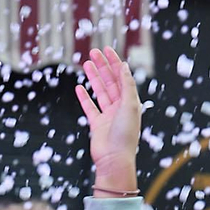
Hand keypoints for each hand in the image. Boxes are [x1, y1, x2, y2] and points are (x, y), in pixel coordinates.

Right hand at [76, 48, 142, 192]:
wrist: (114, 159)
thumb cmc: (125, 135)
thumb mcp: (130, 105)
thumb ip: (127, 85)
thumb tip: (124, 66)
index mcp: (130, 102)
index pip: (122, 78)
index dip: (115, 63)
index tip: (107, 50)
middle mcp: (120, 107)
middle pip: (111, 82)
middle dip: (103, 67)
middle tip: (93, 52)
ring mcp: (108, 116)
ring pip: (100, 92)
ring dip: (93, 78)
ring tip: (86, 64)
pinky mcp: (96, 124)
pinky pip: (90, 107)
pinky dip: (84, 97)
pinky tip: (79, 87)